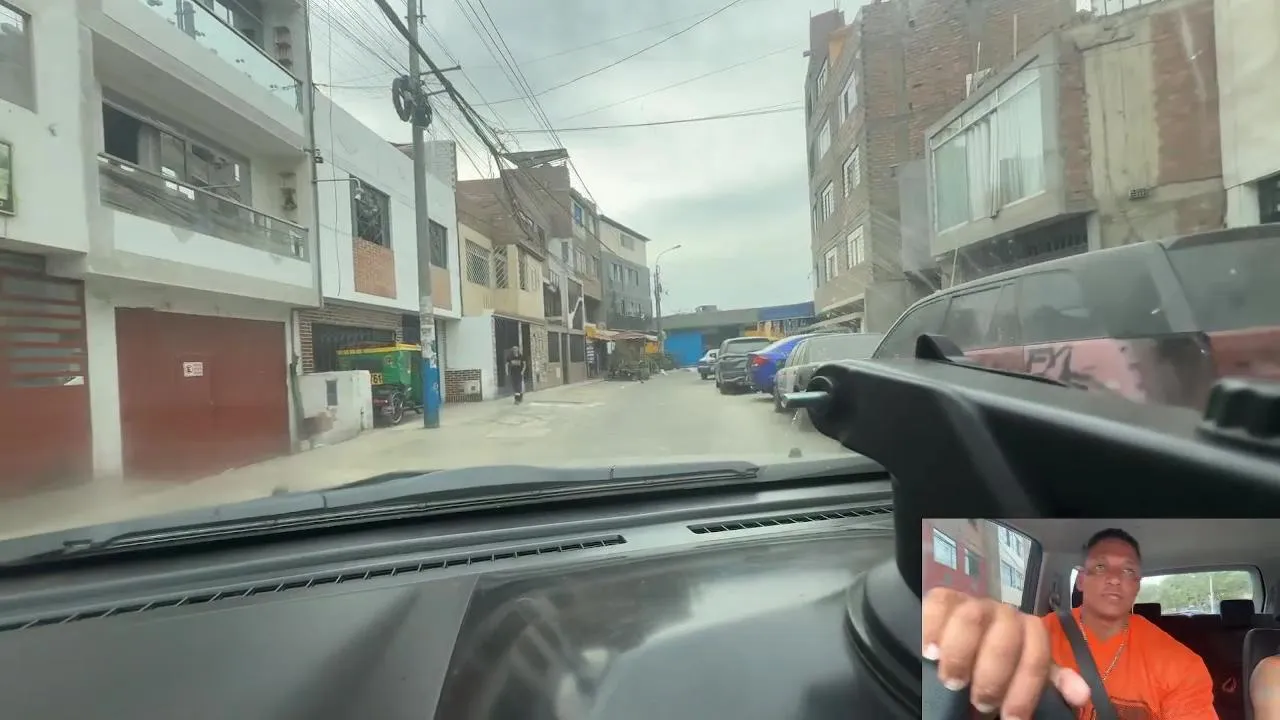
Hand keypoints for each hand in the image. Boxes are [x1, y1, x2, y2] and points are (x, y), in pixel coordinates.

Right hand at [922, 588, 1091, 718]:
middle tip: (979, 703)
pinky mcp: (943, 599)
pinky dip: (933, 627)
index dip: (1025, 691)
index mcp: (1030, 632)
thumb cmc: (996, 670)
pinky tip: (930, 652)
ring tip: (952, 681)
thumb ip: (1051, 683)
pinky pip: (939, 603)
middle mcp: (1004, 614)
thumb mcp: (1024, 679)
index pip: (1037, 656)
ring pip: (972, 618)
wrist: (965, 646)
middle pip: (1005, 637)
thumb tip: (1081, 694)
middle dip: (992, 676)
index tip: (1010, 719)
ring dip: (961, 654)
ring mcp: (973, 602)